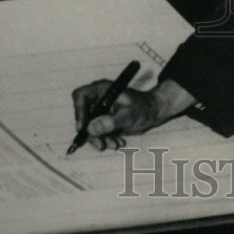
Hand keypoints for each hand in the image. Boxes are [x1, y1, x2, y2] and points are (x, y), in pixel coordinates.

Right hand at [71, 78, 195, 151]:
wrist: (154, 112)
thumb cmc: (144, 108)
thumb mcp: (129, 115)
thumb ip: (110, 122)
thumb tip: (90, 128)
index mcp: (102, 89)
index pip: (81, 96)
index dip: (79, 111)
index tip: (83, 128)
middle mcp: (99, 98)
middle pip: (83, 115)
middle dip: (91, 132)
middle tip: (101, 144)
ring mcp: (100, 110)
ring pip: (89, 127)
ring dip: (99, 139)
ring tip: (114, 144)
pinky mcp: (103, 120)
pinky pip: (97, 132)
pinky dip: (104, 140)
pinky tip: (117, 142)